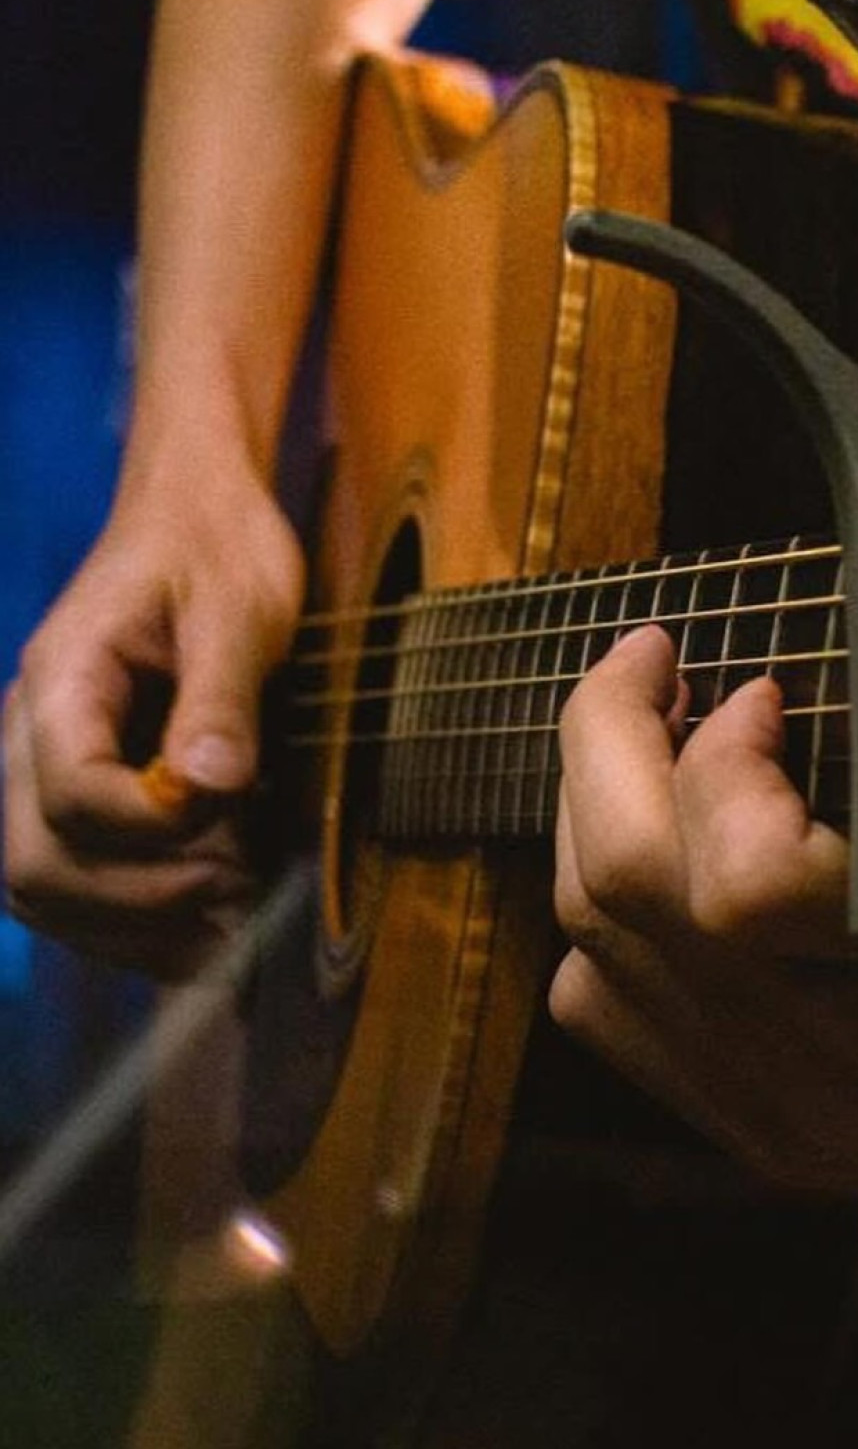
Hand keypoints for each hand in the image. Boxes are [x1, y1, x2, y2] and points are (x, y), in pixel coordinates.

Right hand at [2, 448, 302, 977]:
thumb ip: (222, 699)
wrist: (198, 519)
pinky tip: (207, 929)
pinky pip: (73, 889)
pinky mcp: (75, 799)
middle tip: (239, 889)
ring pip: (43, 893)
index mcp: (62, 682)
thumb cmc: (218, 552)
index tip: (235, 811)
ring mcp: (42, 773)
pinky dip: (134, 927)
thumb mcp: (239, 611)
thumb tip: (212, 785)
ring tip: (232, 919)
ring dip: (136, 929)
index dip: (156, 828)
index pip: (74, 797)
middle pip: (36, 867)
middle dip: (142, 900)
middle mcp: (27, 735)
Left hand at [550, 626, 857, 1230]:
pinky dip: (605, 917)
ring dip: (596, 822)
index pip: (735, 883)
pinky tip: (668, 860)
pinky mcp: (758, 1136)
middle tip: (648, 665)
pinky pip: (607, 1016)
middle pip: (630, 900)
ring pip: (593, 952)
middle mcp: (830, 1085)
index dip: (721, 758)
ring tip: (652, 752)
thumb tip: (756, 718)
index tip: (764, 690)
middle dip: (608, 744)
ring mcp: (779, 1122)